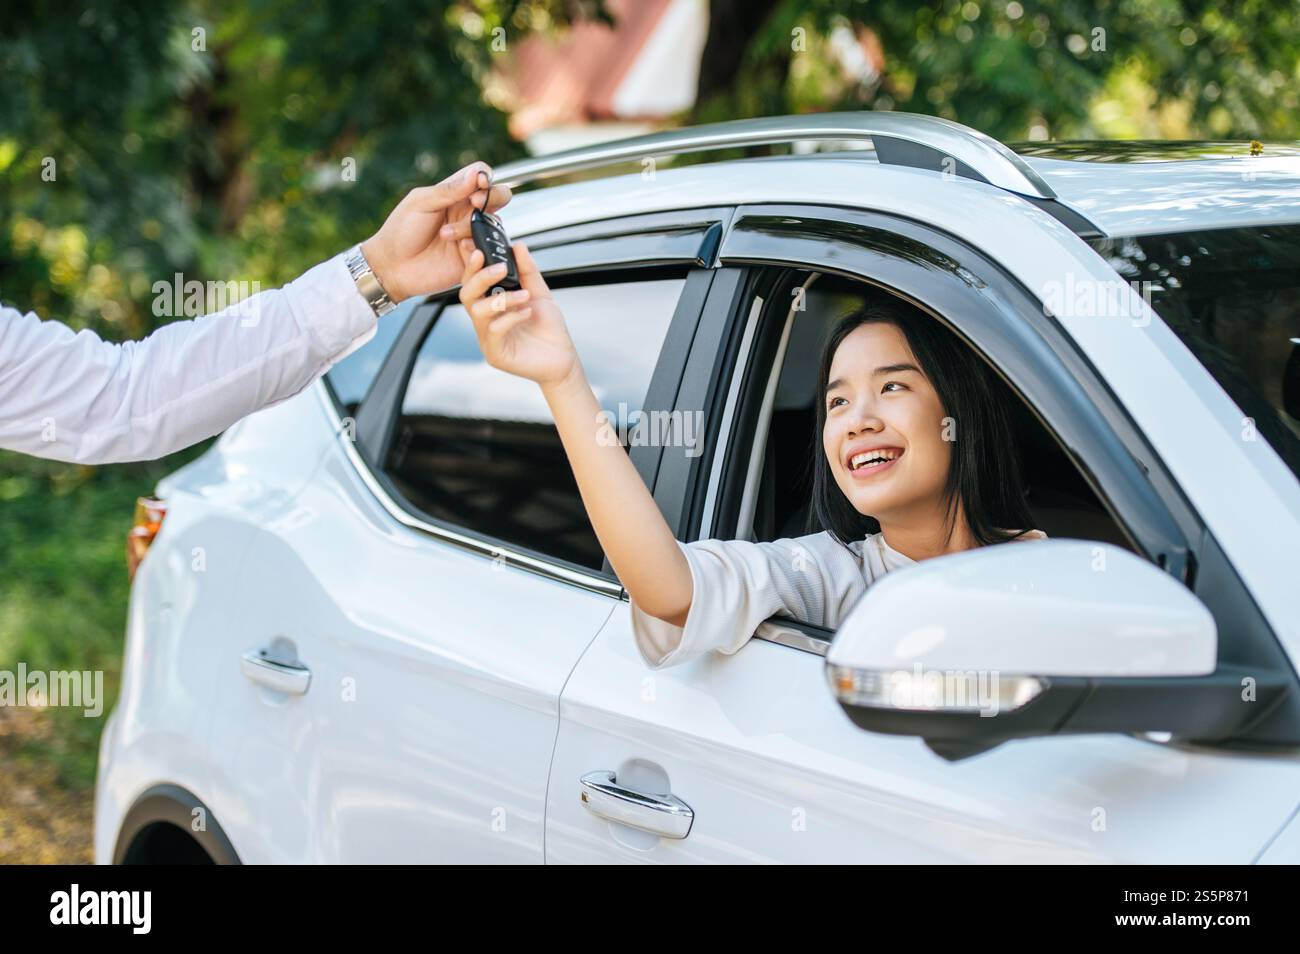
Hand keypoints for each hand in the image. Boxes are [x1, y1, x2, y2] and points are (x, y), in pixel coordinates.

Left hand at [360, 161, 511, 302]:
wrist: (393, 267)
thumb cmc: (401, 231)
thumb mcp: (421, 203)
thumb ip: (449, 190)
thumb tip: (476, 174)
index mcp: (454, 194)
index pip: (481, 175)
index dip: (485, 177)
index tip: (477, 184)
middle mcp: (467, 213)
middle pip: (499, 196)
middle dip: (492, 197)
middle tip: (474, 203)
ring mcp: (472, 235)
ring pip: (494, 223)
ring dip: (472, 226)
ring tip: (446, 235)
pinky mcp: (473, 258)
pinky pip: (490, 250)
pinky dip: (477, 247)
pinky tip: (459, 250)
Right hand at [458, 241, 579, 387]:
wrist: (563, 359)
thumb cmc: (549, 329)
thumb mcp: (540, 294)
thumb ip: (528, 271)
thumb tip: (517, 245)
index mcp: (491, 304)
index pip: (472, 282)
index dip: (470, 265)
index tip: (479, 249)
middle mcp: (485, 320)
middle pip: (466, 295)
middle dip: (480, 277)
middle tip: (501, 268)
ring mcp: (487, 338)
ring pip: (478, 312)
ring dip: (502, 298)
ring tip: (524, 295)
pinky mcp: (495, 354)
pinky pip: (493, 330)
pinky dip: (511, 317)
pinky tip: (528, 313)